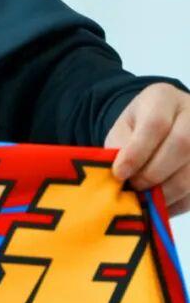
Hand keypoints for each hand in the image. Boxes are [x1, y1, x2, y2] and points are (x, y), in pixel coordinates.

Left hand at [105, 83, 189, 214]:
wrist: (165, 123)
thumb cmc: (140, 127)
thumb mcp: (123, 128)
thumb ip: (120, 147)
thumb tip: (120, 177)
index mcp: (164, 98)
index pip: (156, 123)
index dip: (137, 152)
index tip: (119, 173)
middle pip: (182, 144)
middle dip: (153, 173)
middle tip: (134, 187)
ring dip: (167, 192)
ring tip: (146, 199)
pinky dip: (178, 202)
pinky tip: (161, 205)